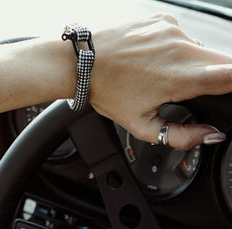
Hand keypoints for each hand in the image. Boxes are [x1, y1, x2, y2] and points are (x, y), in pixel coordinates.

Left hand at [89, 14, 230, 149]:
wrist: (82, 63)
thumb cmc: (108, 92)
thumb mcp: (143, 125)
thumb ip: (182, 136)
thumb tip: (210, 135)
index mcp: (179, 77)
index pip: (231, 75)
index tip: (228, 93)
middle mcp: (180, 48)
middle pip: (221, 63)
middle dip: (214, 79)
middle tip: (187, 90)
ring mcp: (171, 30)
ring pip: (201, 50)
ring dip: (191, 65)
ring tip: (162, 75)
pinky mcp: (163, 21)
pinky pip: (182, 38)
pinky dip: (176, 51)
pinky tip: (155, 60)